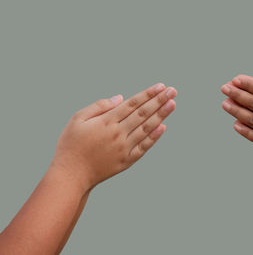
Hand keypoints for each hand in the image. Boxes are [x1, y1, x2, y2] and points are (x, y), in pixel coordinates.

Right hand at [51, 83, 176, 191]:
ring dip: (161, 115)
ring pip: (146, 128)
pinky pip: (144, 147)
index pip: (132, 104)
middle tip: (173, 91)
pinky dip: (154, 137)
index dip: (148, 94)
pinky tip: (163, 127)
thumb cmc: (71, 144)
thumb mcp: (77, 119)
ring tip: (172, 104)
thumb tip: (121, 97)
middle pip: (143, 114)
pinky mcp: (127, 161)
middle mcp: (118, 134)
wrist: (71, 174)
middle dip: (159, 101)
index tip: (160, 86)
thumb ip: (99, 106)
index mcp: (106, 122)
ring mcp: (124, 148)